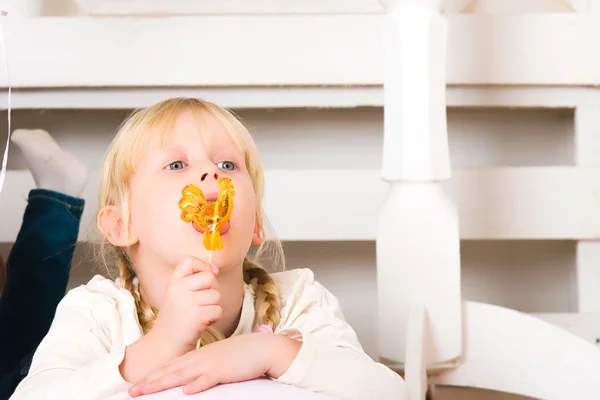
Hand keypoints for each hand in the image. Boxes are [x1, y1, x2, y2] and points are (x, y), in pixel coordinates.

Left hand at [128, 333, 277, 396]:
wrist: (261, 347)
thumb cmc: (240, 355)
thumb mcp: (217, 360)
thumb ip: (201, 369)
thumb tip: (187, 382)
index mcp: (198, 356)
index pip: (171, 366)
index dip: (153, 376)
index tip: (137, 385)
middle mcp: (200, 358)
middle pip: (171, 371)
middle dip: (150, 381)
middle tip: (132, 391)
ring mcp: (211, 363)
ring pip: (183, 374)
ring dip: (164, 382)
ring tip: (147, 390)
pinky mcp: (224, 370)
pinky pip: (208, 378)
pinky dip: (197, 384)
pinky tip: (186, 391)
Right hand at [151, 256, 221, 353]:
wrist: (164, 347)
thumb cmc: (176, 322)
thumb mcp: (177, 296)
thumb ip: (192, 282)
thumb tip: (215, 270)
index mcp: (173, 283)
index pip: (190, 261)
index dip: (204, 266)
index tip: (209, 276)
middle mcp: (177, 289)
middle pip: (209, 278)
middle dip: (212, 290)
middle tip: (203, 304)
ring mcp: (186, 302)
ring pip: (216, 295)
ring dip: (213, 307)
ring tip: (200, 316)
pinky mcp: (196, 316)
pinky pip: (218, 310)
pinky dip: (215, 319)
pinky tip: (203, 324)